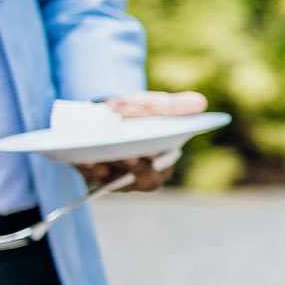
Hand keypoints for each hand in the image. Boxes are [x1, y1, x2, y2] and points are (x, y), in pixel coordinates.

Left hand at [72, 91, 209, 191]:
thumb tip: (200, 102)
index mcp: (160, 161)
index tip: (151, 154)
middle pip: (141, 181)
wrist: (102, 113)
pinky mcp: (93, 175)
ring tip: (101, 153)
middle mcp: (140, 175)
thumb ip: (173, 106)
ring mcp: (116, 178)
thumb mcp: (153, 105)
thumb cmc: (134, 112)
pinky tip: (84, 156)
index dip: (158, 167)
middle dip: (135, 170)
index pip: (162, 170)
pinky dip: (88, 166)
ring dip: (109, 168)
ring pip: (114, 180)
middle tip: (128, 156)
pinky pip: (91, 176)